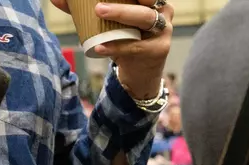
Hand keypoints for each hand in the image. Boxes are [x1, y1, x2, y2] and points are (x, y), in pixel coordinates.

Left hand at [50, 0, 172, 100]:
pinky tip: (100, 47)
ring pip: (144, 18)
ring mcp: (163, 30)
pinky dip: (117, 46)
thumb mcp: (110, 25)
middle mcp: (162, 11)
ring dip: (121, 14)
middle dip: (123, 0)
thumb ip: (84, 11)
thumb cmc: (125, 41)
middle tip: (98, 4)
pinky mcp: (158, 50)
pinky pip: (136, 46)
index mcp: (151, 1)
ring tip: (98, 13)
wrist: (139, 74)